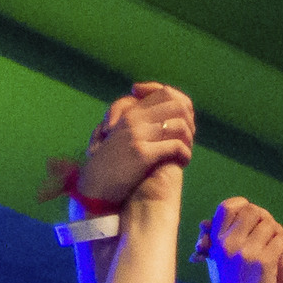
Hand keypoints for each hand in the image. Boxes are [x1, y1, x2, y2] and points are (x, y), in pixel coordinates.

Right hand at [76, 83, 194, 208]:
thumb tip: (164, 124)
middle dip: (189, 121)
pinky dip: (184, 154)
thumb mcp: (121, 139)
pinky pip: (174, 146)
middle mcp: (134, 119)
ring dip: (188, 140)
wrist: (93, 189)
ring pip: (179, 125)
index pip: (165, 92)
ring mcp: (138, 135)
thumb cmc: (107, 169)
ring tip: (185, 153)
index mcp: (130, 113)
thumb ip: (139, 127)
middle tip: (188, 139)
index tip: (184, 122)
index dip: (181, 104)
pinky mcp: (142, 153)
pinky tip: (183, 162)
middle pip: (177, 105)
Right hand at [200, 198, 282, 282]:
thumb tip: (205, 223)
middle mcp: (229, 245)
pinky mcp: (265, 261)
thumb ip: (212, 242)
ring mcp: (247, 253)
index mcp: (216, 243)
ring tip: (277, 241)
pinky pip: (281, 238)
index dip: (242, 206)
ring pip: (270, 224)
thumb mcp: (215, 264)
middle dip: (263, 219)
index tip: (251, 215)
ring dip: (277, 230)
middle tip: (268, 230)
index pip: (228, 207)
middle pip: (252, 211)